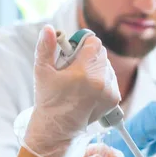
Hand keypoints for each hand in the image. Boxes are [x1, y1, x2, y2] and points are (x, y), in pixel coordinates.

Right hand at [22, 25, 120, 156]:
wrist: (58, 127)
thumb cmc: (48, 99)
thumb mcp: (42, 71)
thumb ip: (46, 47)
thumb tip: (48, 28)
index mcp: (83, 72)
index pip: (94, 42)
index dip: (82, 44)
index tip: (72, 52)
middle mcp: (100, 81)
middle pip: (101, 53)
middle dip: (87, 56)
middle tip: (73, 68)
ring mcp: (109, 91)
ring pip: (106, 64)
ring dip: (95, 67)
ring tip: (79, 80)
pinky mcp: (113, 98)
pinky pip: (111, 77)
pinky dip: (101, 79)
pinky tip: (88, 88)